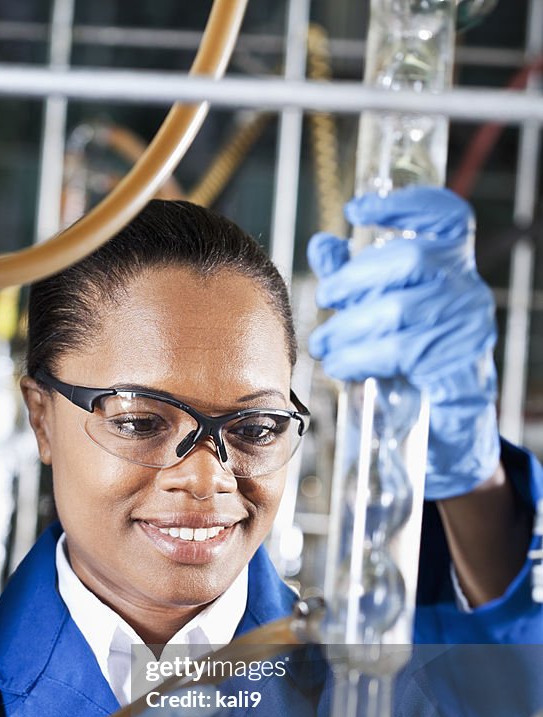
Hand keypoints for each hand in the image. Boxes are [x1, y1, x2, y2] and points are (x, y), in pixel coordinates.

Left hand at [307, 186, 500, 500]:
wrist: (445, 434)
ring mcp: (469, 330)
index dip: (405, 204)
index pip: (448, 217)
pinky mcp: (459, 369)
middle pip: (410, 258)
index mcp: (453, 270)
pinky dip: (361, 357)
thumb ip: (354, 279)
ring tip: (324, 345)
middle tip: (324, 298)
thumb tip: (324, 244)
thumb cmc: (411, 366)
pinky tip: (340, 364)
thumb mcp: (380, 317)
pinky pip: (401, 352)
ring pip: (398, 310)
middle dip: (355, 277)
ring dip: (348, 327)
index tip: (357, 210)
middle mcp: (468, 293)